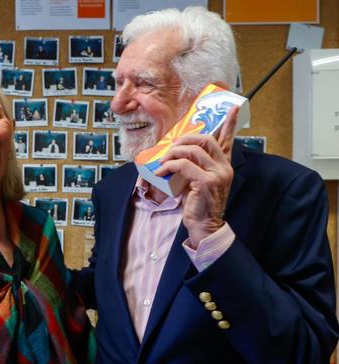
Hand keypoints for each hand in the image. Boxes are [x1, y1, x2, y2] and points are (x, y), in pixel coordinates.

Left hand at [155, 106, 238, 247]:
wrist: (204, 226)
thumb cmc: (198, 204)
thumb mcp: (196, 180)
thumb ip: (192, 166)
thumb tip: (175, 153)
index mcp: (224, 165)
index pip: (227, 140)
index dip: (230, 124)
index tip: (233, 108)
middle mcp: (224, 168)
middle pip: (206, 139)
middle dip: (185, 139)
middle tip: (171, 147)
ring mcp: (217, 174)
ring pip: (193, 150)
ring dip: (173, 153)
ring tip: (163, 162)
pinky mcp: (206, 182)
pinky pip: (183, 165)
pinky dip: (168, 166)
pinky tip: (160, 172)